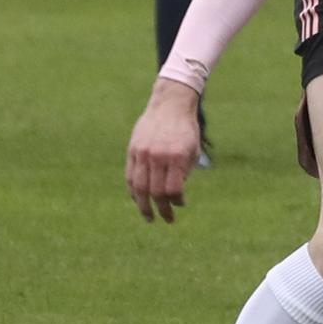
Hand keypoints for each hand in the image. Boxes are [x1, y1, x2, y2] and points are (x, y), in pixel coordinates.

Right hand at [126, 81, 202, 223]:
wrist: (170, 104)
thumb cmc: (186, 129)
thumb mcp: (192, 150)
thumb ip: (183, 173)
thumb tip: (174, 197)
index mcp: (176, 156)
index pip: (173, 190)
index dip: (177, 201)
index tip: (181, 204)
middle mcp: (158, 156)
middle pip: (156, 192)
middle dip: (162, 209)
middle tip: (168, 219)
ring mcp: (143, 153)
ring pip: (139, 188)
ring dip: (144, 206)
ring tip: (149, 217)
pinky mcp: (133, 150)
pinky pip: (130, 177)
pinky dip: (134, 191)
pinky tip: (139, 200)